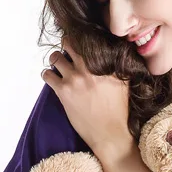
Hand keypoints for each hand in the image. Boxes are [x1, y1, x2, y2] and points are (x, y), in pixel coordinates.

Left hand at [41, 35, 132, 156]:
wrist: (109, 132)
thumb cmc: (118, 109)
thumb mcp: (123, 82)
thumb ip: (118, 64)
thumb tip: (116, 50)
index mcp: (103, 63)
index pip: (86, 40)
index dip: (79, 38)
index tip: (77, 41)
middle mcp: (88, 67)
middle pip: (68, 43)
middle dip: (66, 46)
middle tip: (67, 53)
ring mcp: (74, 79)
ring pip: (55, 57)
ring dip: (56, 60)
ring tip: (60, 66)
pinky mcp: (63, 91)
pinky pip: (47, 74)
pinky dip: (48, 75)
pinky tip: (54, 79)